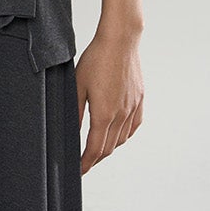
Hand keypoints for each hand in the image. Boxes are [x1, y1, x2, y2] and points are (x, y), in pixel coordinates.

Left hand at [74, 29, 143, 174]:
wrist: (120, 40)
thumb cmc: (97, 58)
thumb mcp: (77, 84)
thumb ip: (74, 111)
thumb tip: (69, 131)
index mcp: (105, 113)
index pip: (95, 149)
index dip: (86, 163)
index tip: (80, 170)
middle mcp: (121, 114)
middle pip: (109, 147)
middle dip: (96, 158)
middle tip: (85, 162)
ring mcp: (133, 107)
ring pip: (122, 139)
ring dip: (110, 147)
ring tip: (98, 149)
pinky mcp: (139, 99)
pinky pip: (134, 126)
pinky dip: (125, 135)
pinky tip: (118, 133)